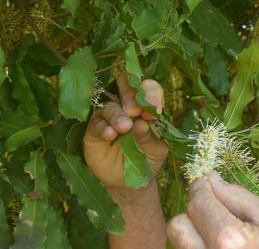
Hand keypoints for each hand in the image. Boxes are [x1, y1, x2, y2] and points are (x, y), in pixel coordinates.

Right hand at [84, 73, 168, 188]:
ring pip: (110, 105)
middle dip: (131, 93)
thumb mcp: (157, 149)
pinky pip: (96, 123)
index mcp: (147, 107)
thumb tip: (143, 123)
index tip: (154, 110)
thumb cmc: (147, 159)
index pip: (150, 89)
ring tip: (124, 128)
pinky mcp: (95, 129)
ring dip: (117, 114)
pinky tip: (110, 135)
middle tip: (134, 110)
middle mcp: (128, 106)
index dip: (151, 94)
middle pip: (127, 86)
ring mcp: (110, 116)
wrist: (129, 181)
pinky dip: (103, 127)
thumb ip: (151, 136)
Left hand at [167, 171, 258, 248]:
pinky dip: (200, 247)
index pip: (198, 203)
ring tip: (220, 231)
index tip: (204, 182)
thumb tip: (211, 178)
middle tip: (213, 209)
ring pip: (179, 244)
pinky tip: (221, 245)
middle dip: (193, 213)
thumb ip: (238, 197)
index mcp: (230, 239)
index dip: (200, 188)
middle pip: (178, 226)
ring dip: (194, 233)